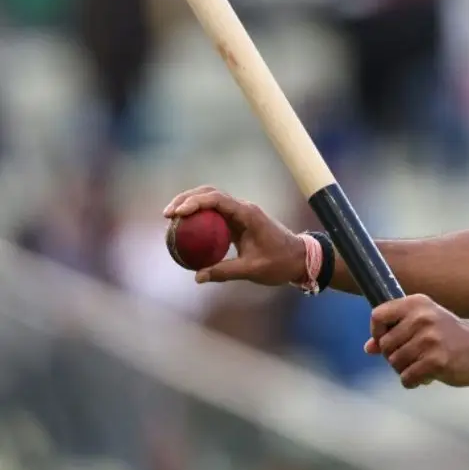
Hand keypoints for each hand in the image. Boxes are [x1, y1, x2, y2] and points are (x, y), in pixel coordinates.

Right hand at [163, 186, 307, 285]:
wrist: (299, 258)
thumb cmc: (280, 263)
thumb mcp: (252, 269)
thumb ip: (225, 271)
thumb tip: (197, 276)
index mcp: (247, 214)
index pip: (216, 200)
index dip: (194, 203)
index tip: (177, 214)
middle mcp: (243, 208)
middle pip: (209, 193)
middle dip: (186, 199)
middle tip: (167, 215)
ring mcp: (240, 213)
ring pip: (211, 200)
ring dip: (191, 204)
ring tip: (170, 218)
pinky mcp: (238, 221)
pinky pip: (215, 214)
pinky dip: (199, 217)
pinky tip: (185, 230)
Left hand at [365, 295, 468, 388]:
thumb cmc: (449, 336)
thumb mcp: (423, 325)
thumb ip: (394, 332)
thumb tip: (368, 348)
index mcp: (417, 303)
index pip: (378, 315)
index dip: (377, 332)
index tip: (388, 341)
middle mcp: (422, 318)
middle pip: (385, 345)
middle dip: (394, 356)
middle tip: (413, 358)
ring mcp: (430, 339)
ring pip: (394, 363)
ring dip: (404, 370)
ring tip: (421, 366)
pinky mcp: (436, 360)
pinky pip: (407, 377)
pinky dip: (412, 382)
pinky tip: (426, 376)